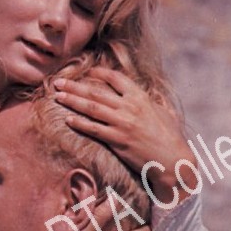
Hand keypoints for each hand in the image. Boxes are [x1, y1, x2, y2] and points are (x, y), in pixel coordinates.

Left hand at [54, 67, 197, 203]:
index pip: (116, 78)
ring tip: (57, 96)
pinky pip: (94, 129)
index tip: (86, 71)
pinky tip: (68, 119)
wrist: (173, 160)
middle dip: (74, 86)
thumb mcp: (162, 112)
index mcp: (140, 97)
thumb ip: (148, 101)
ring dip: (72, 101)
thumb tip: (143, 95)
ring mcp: (122, 123)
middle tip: (58, 82)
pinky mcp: (118, 140)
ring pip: (91, 108)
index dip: (99, 73)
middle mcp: (129, 107)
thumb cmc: (169, 136)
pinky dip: (80, 123)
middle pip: (96, 92)